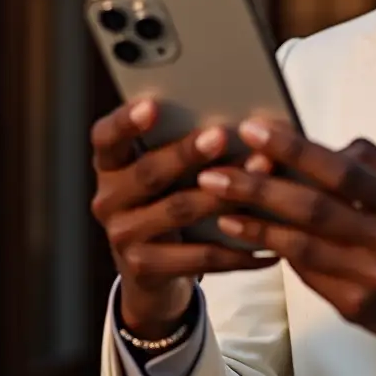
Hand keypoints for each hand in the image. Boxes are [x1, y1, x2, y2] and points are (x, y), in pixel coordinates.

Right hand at [89, 99, 276, 339]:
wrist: (152, 270)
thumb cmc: (169, 200)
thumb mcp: (168, 173)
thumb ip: (189, 147)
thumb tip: (247, 119)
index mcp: (112, 165)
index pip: (106, 137)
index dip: (126, 122)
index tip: (151, 105)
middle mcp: (108, 199)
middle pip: (148, 172)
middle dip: (187, 153)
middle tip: (220, 135)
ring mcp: (122, 236)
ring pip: (178, 210)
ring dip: (224, 195)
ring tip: (261, 179)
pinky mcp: (144, 268)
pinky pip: (199, 256)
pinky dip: (238, 249)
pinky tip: (269, 243)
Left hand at [197, 120, 375, 375]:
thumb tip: (317, 150)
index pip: (344, 170)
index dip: (295, 150)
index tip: (256, 130)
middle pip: (313, 208)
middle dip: (258, 186)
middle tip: (215, 169)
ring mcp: (372, 277)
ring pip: (300, 243)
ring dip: (254, 220)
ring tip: (217, 201)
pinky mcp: (355, 306)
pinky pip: (305, 271)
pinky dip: (272, 247)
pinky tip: (244, 231)